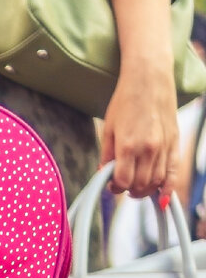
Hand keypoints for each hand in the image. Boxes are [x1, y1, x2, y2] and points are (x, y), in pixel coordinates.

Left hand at [100, 67, 178, 198]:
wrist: (149, 81)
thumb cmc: (124, 102)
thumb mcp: (108, 127)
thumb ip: (106, 154)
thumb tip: (103, 174)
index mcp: (127, 145)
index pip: (122, 180)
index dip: (114, 187)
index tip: (110, 185)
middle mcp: (148, 149)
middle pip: (140, 184)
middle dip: (129, 190)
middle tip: (122, 186)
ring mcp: (164, 147)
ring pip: (156, 182)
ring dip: (145, 191)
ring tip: (136, 188)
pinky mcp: (175, 143)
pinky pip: (174, 172)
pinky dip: (168, 188)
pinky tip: (162, 196)